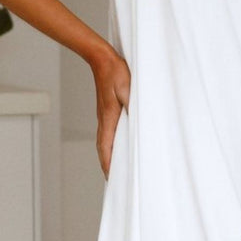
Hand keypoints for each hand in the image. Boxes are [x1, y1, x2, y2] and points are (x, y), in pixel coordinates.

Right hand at [91, 51, 130, 178]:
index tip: (111, 179)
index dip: (108, 164)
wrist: (103, 59)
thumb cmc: (115, 72)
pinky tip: (120, 145)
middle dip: (108, 165)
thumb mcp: (127, 89)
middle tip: (116, 181)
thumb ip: (132, 105)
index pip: (106, 148)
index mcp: (108, 118)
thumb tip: (138, 120)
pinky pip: (109, 132)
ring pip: (105, 142)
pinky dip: (113, 144)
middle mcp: (104, 120)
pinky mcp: (107, 111)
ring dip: (110, 156)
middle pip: (103, 149)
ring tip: (118, 169)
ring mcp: (104, 116)